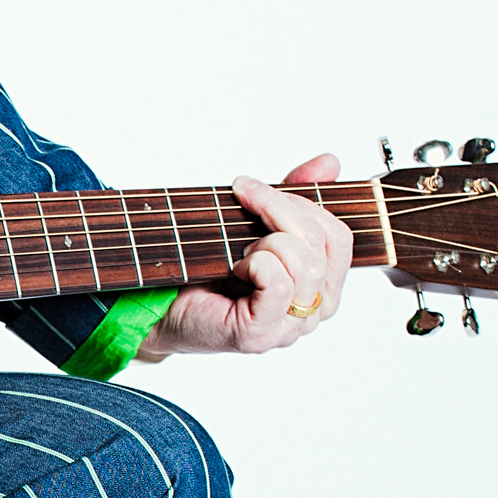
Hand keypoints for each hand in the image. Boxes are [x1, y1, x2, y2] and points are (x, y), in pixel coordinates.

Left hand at [137, 155, 354, 358]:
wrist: (159, 302)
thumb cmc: (208, 267)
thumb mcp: (255, 222)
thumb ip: (295, 196)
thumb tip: (330, 162)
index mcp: (322, 285)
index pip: (338, 236)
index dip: (304, 202)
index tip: (257, 189)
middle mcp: (315, 310)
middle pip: (322, 245)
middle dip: (279, 209)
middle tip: (242, 199)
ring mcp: (289, 327)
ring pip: (306, 264)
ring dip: (265, 242)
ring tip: (238, 249)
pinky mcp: (260, 335)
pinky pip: (279, 286)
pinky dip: (256, 264)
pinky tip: (235, 268)